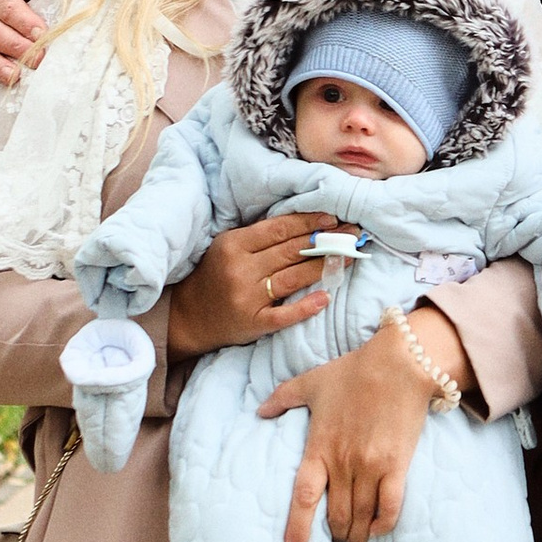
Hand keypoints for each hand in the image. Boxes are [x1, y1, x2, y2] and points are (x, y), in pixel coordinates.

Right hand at [169, 214, 343, 359]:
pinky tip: (326, 297)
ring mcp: (247, 298)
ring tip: (349, 258)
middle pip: (291, 251)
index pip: (279, 229)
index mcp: (234, 245)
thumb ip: (260, 237)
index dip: (309, 222)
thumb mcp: (229, 247)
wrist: (189, 316)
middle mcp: (240, 269)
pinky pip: (284, 314)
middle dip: (326, 241)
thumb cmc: (216, 275)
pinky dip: (306, 306)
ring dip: (325, 267)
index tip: (333, 218)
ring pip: (293, 278)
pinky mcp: (252, 323)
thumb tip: (307, 224)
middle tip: (353, 235)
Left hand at [263, 308, 469, 541]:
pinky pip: (391, 505)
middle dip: (336, 534)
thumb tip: (259, 411)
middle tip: (337, 540)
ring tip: (357, 540)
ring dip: (358, 534)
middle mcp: (344, 462)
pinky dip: (384, 523)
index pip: (303, 497)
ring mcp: (372, 465)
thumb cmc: (354, 371)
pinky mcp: (398, 464)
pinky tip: (379, 530)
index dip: (297, 527)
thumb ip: (282, 398)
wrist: (399, 362)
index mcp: (319, 447)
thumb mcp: (312, 381)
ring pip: (362, 515)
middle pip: (336, 515)